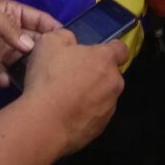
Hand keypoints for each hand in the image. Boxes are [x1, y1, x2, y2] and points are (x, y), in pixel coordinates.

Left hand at [0, 0, 60, 86]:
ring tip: (34, 78)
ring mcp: (0, 53)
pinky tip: (5, 80)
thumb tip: (31, 45)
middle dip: (44, 54)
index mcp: (12, 14)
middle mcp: (10, 34)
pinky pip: (4, 76)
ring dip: (28, 69)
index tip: (68, 42)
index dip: (53, 29)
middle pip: (35, 44)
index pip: (39, 20)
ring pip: (23, 63)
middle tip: (53, 65)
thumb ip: (9, 27)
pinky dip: (7, 80)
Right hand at [21, 30, 126, 154]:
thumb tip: (71, 42)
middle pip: (110, 75)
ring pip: (104, 96)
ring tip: (66, 99)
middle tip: (72, 77)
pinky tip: (66, 115)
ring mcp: (109, 107)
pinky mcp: (101, 128)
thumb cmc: (49, 77)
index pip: (121, 49)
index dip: (110, 49)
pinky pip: (95, 116)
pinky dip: (85, 114)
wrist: (44, 122)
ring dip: (91, 95)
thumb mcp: (49, 42)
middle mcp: (114, 83)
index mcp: (105, 59)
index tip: (96, 53)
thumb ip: (65, 37)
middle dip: (96, 74)